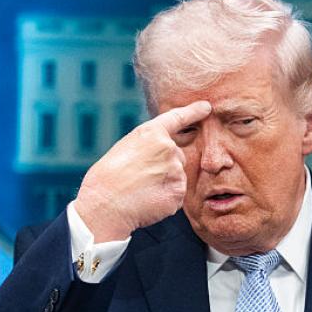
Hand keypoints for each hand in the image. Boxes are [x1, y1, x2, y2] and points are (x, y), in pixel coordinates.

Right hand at [73, 100, 211, 241]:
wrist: (105, 205)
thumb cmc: (108, 178)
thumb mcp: (125, 148)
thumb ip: (149, 145)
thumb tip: (167, 152)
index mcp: (151, 133)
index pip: (178, 118)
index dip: (194, 111)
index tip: (206, 107)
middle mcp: (168, 148)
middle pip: (177, 155)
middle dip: (164, 165)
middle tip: (140, 176)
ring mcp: (175, 170)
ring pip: (177, 175)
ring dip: (164, 182)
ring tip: (141, 189)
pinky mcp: (178, 192)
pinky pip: (176, 194)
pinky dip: (165, 198)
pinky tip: (148, 200)